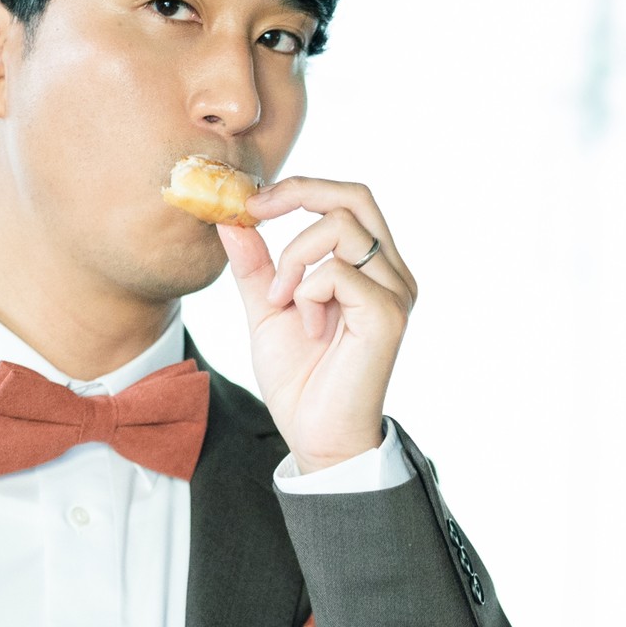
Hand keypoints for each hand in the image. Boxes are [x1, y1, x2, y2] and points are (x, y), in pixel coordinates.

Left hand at [218, 176, 418, 471]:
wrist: (316, 437)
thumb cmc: (301, 381)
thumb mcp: (268, 310)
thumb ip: (255, 265)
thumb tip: (230, 219)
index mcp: (373, 269)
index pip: (348, 200)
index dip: (299, 189)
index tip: (251, 205)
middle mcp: (393, 275)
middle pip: (355, 196)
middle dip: (299, 193)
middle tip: (254, 212)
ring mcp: (395, 293)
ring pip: (342, 226)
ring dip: (295, 258)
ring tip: (283, 301)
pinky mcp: (387, 316)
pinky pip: (337, 272)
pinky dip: (307, 292)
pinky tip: (308, 328)